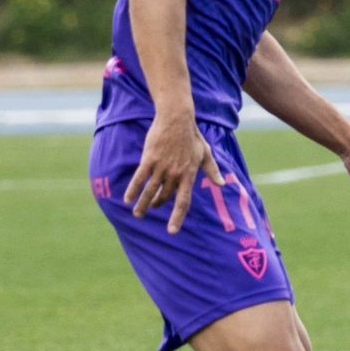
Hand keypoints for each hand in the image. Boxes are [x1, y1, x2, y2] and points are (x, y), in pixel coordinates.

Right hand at [123, 112, 221, 233]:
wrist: (177, 119)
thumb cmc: (192, 136)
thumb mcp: (205, 153)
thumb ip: (212, 170)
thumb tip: (222, 184)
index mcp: (189, 175)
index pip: (183, 201)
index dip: (177, 217)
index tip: (172, 231)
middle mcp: (175, 174)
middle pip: (164, 196)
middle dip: (158, 205)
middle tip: (152, 209)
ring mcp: (161, 167)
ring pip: (150, 191)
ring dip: (143, 205)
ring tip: (137, 214)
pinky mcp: (149, 159)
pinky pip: (140, 178)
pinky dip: (133, 190)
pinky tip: (127, 199)